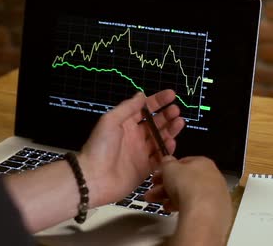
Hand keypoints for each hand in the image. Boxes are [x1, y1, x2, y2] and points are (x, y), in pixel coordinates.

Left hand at [77, 90, 184, 206]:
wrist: (93, 178)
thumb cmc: (100, 146)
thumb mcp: (110, 121)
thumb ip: (127, 108)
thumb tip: (141, 95)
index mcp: (125, 124)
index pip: (145, 109)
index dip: (158, 101)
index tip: (171, 95)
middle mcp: (135, 137)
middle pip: (155, 124)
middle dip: (167, 116)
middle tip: (176, 111)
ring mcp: (140, 153)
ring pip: (160, 139)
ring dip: (170, 130)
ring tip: (179, 123)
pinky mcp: (145, 169)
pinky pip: (159, 158)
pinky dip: (167, 150)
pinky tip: (172, 142)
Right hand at [144, 156, 232, 244]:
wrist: (204, 212)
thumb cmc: (187, 184)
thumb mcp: (170, 168)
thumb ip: (167, 163)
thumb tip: (167, 160)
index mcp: (203, 162)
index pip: (184, 163)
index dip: (168, 170)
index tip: (157, 177)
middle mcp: (212, 176)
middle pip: (185, 180)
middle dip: (165, 186)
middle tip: (152, 193)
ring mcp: (215, 194)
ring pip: (189, 193)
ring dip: (171, 197)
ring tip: (158, 203)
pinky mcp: (215, 210)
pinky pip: (196, 206)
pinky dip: (183, 207)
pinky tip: (171, 210)